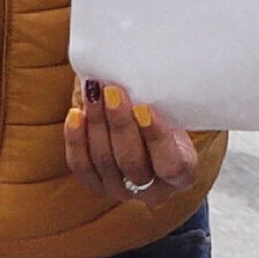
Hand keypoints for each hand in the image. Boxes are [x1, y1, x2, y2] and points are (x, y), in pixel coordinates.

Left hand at [62, 76, 201, 203]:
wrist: (147, 131)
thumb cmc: (167, 116)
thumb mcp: (176, 112)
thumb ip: (165, 101)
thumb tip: (145, 66)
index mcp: (182, 176)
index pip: (170, 164)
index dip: (156, 137)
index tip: (144, 108)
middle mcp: (153, 190)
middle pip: (132, 162)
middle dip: (120, 124)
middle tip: (112, 91)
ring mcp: (121, 190)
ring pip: (104, 161)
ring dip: (97, 123)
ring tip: (93, 91)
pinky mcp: (95, 184)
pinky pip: (82, 165)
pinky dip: (76, 139)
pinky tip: (76, 114)